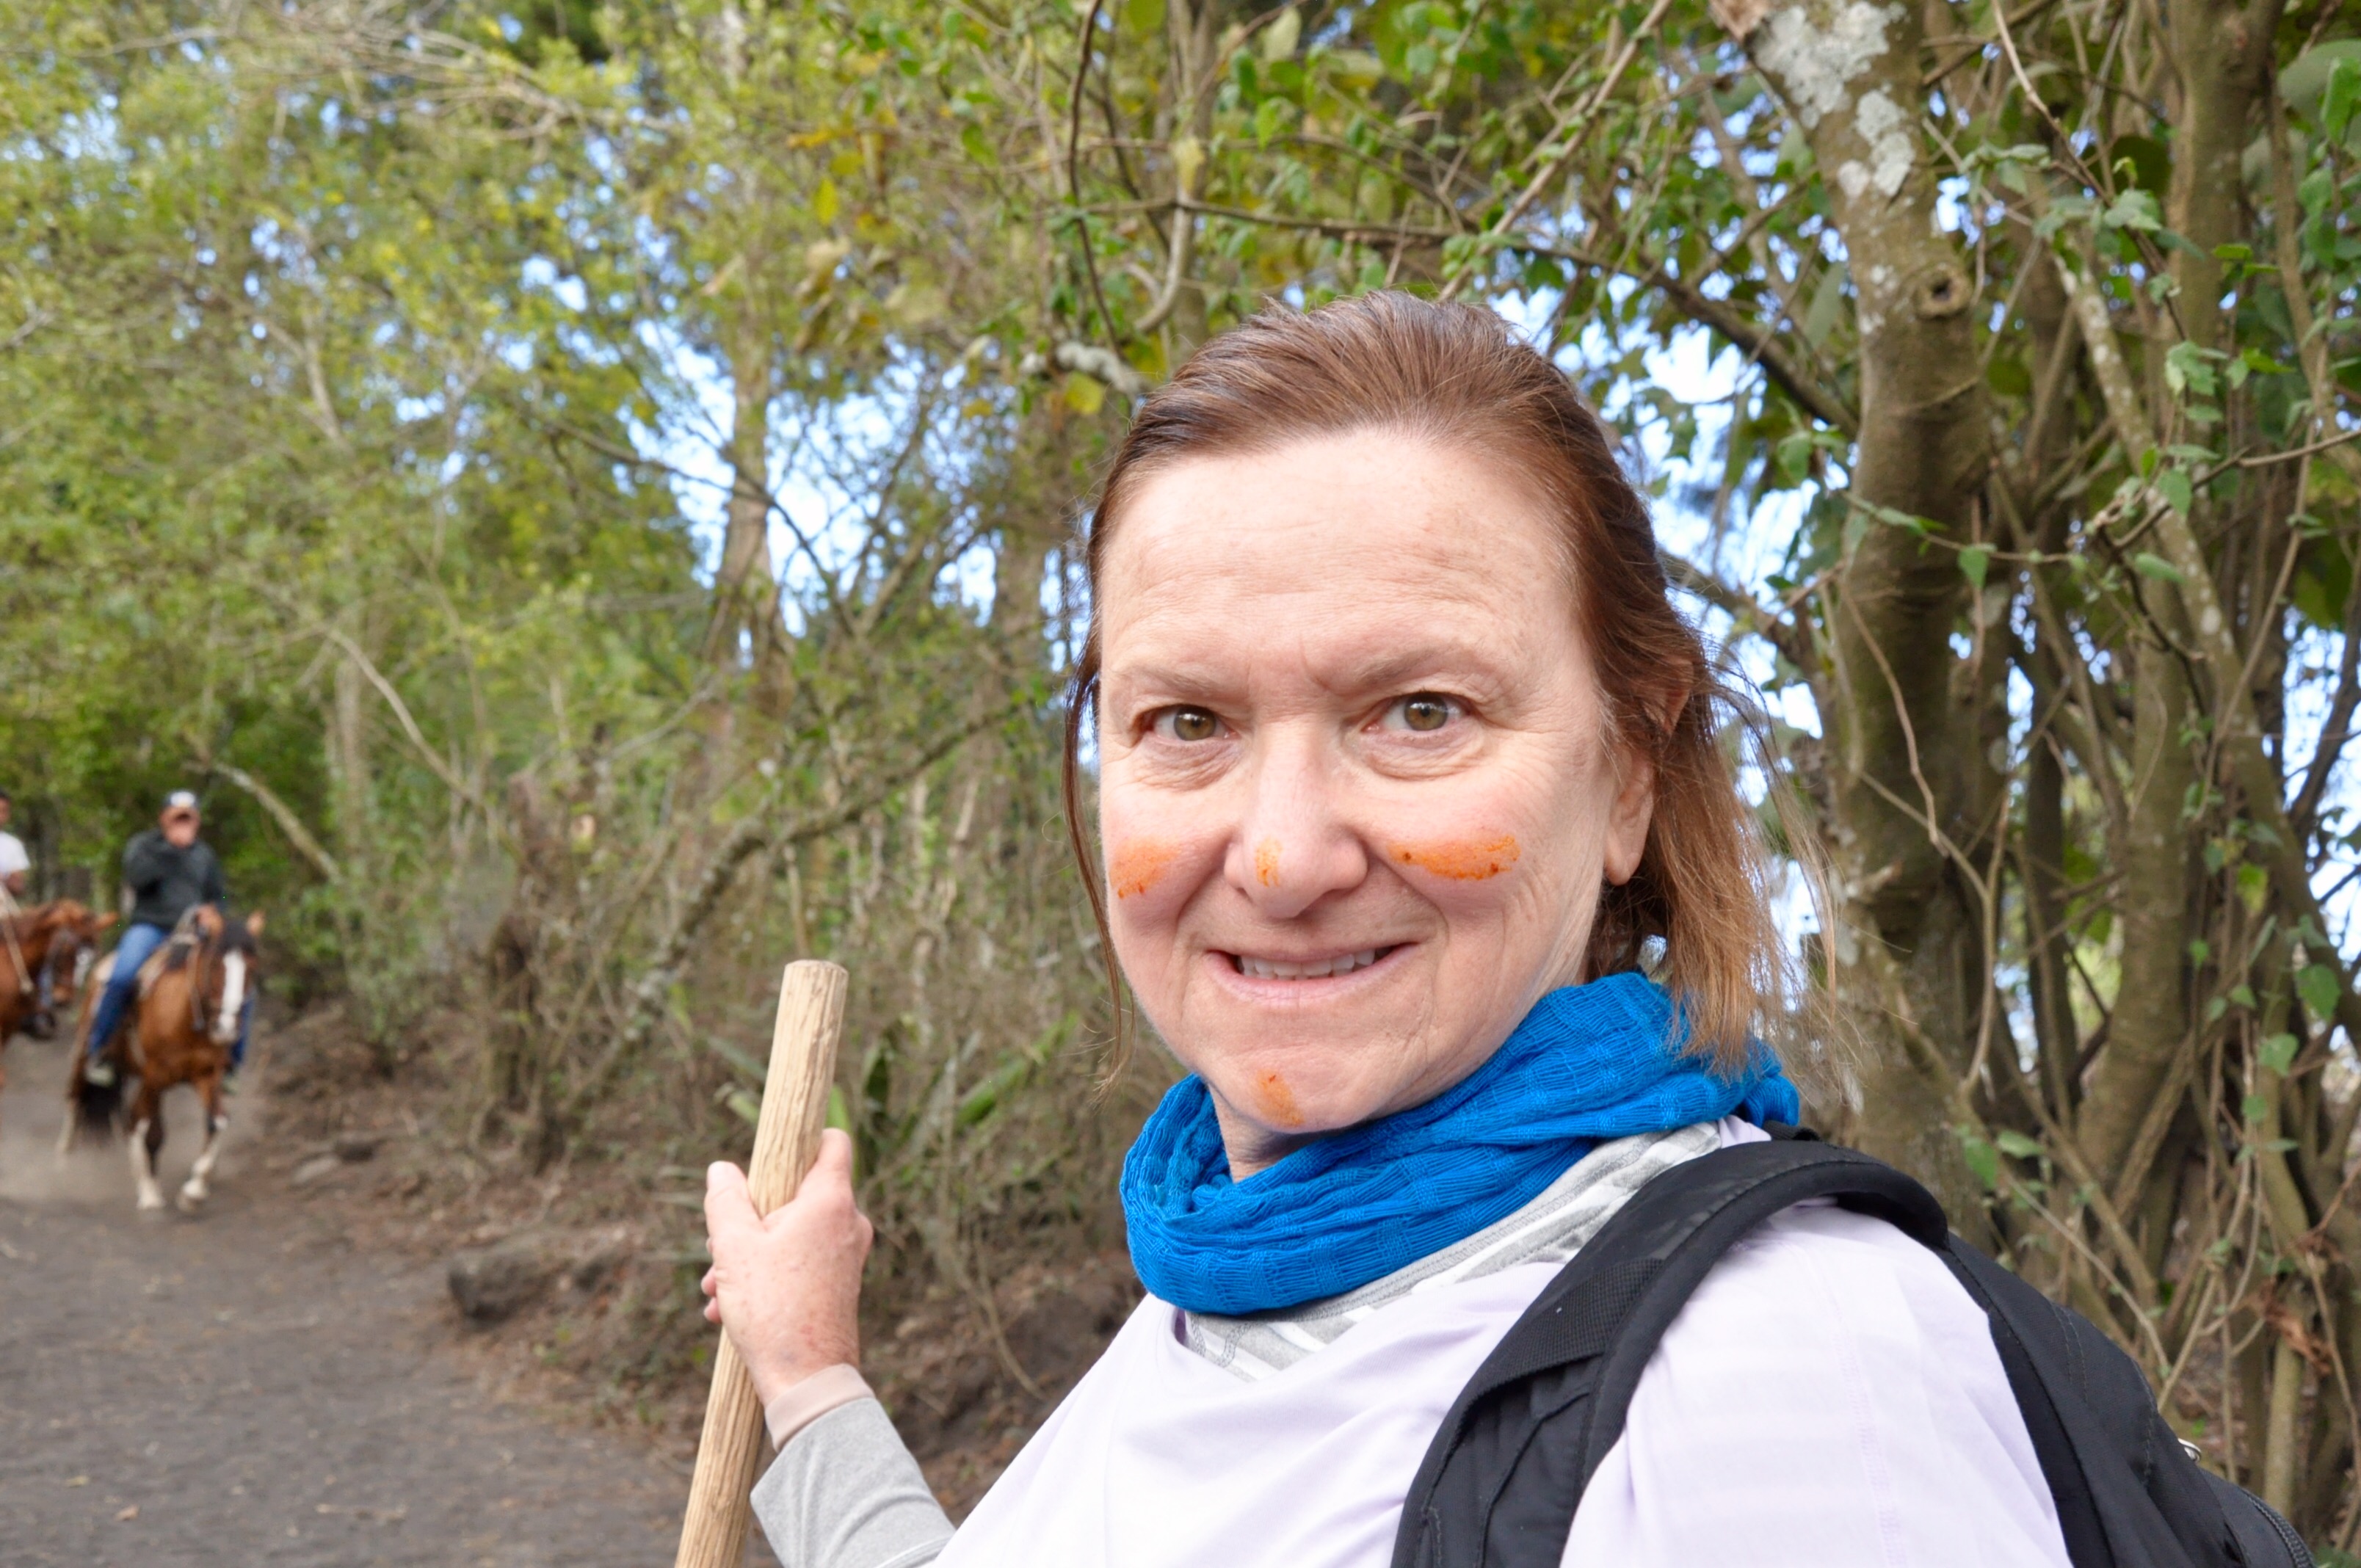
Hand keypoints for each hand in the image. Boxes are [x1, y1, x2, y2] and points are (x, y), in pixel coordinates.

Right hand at [700, 1128, 872, 1407]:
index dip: (799, 1140)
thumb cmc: (774, 1309)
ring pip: (792, 1234)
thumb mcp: (734, 1248)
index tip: (765, 1161)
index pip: (831, 1142)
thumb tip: (722, 1170)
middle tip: (718, 1250)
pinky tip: (729, 1310)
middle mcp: (849, 1223)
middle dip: (750, 1219)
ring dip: (749, 1256)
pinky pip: (800, 1264)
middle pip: (797, 1194)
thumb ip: (725, 1200)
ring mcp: (848, 1256)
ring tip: (716, 1290)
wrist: (808, 1380)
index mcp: (831, 1200)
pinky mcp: (841, 1284)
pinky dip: (767, 1278)